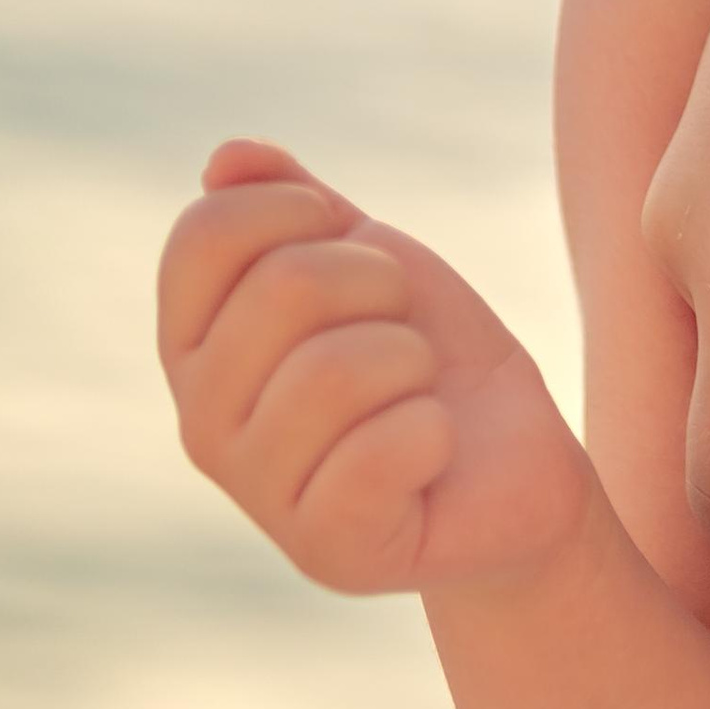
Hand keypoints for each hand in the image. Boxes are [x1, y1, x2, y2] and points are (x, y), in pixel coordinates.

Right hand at [157, 140, 592, 590]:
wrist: (514, 463)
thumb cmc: (430, 358)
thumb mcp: (368, 259)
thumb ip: (294, 205)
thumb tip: (227, 158)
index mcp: (195, 344)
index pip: (203, 235)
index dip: (301, 211)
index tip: (355, 248)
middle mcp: (202, 421)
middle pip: (283, 288)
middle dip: (381, 287)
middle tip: (404, 335)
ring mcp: (258, 494)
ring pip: (337, 369)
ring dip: (413, 363)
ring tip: (416, 396)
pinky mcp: (328, 550)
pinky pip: (383, 451)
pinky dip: (434, 432)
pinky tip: (431, 453)